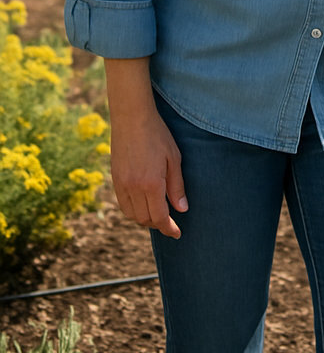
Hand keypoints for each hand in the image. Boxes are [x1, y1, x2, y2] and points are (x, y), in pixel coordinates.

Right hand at [109, 109, 186, 238]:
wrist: (131, 119)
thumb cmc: (158, 136)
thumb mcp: (174, 159)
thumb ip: (176, 186)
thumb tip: (181, 209)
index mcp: (151, 184)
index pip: (159, 217)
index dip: (168, 228)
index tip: (177, 234)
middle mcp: (133, 188)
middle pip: (145, 219)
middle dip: (158, 224)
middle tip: (171, 222)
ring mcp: (121, 184)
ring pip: (132, 214)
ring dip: (145, 218)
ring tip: (159, 214)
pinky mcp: (114, 179)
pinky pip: (123, 204)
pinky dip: (133, 210)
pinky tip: (144, 204)